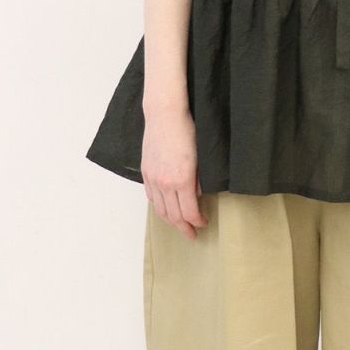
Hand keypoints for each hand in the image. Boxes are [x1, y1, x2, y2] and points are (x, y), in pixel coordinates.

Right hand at [141, 109, 208, 238]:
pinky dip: (158, 207)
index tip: (204, 223)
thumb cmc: (186, 131)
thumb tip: (198, 195)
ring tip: (179, 226)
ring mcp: (153, 178)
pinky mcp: (146, 172)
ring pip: (160, 209)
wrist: (165, 115)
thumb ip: (200, 180)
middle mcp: (165, 183)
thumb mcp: (201, 157)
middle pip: (173, 216)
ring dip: (170, 221)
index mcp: (182, 180)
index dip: (197, 222)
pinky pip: (151, 197)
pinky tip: (165, 209)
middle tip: (193, 234)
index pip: (189, 212)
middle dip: (184, 228)